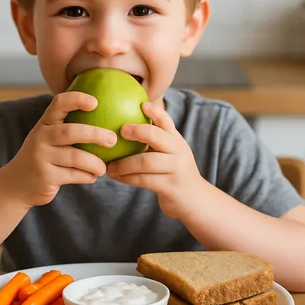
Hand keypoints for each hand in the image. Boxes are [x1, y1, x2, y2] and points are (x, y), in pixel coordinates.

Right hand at [6, 92, 116, 206]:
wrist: (17, 184)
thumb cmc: (44, 157)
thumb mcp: (49, 139)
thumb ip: (70, 129)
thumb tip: (109, 122)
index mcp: (45, 123)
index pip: (58, 104)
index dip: (76, 100)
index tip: (95, 102)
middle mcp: (41, 137)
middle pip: (70, 131)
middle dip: (95, 134)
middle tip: (112, 139)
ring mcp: (41, 157)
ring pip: (75, 157)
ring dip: (94, 163)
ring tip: (103, 168)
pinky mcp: (45, 176)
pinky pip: (73, 175)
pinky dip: (87, 176)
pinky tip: (92, 177)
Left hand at [107, 102, 204, 218]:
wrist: (195, 200)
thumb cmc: (175, 173)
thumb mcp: (171, 154)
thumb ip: (156, 142)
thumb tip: (124, 126)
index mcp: (176, 141)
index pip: (167, 121)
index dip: (155, 112)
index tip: (142, 105)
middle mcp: (178, 152)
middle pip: (156, 136)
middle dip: (137, 131)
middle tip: (120, 131)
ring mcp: (176, 169)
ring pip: (145, 162)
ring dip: (123, 164)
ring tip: (109, 166)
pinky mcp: (170, 187)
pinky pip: (144, 180)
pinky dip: (127, 178)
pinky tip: (116, 177)